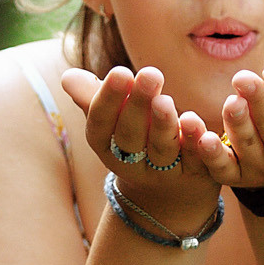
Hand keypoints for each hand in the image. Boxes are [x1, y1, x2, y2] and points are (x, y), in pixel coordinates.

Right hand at [60, 64, 216, 229]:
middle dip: (138, 105)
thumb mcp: (114, 120)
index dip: (109, 100)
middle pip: (131, 137)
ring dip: (163, 125)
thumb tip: (67, 77)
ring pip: (161, 151)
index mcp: (107, 147)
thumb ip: (94, 98)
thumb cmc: (136, 138)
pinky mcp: (195, 175)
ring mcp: (164, 173)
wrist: (169, 192)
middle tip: (150, 73)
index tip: (120, 72)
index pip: (101, 124)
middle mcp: (133, 164)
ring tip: (166, 99)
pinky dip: (195, 141)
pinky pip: (195, 161)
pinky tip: (195, 121)